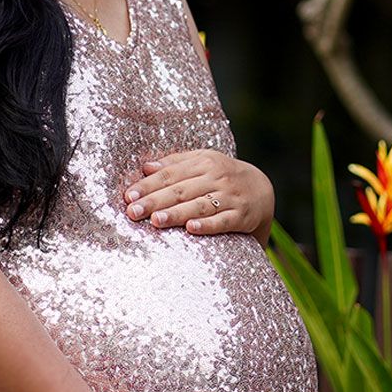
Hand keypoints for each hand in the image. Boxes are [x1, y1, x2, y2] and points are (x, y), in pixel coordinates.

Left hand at [123, 149, 273, 243]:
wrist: (262, 189)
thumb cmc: (222, 175)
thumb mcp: (202, 162)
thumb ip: (175, 163)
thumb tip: (145, 167)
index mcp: (204, 162)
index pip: (170, 174)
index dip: (148, 185)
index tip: (129, 196)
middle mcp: (217, 177)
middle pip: (181, 190)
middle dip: (155, 201)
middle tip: (133, 212)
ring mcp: (230, 197)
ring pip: (199, 206)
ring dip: (176, 214)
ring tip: (155, 221)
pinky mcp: (242, 216)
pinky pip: (222, 221)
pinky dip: (207, 225)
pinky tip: (191, 229)